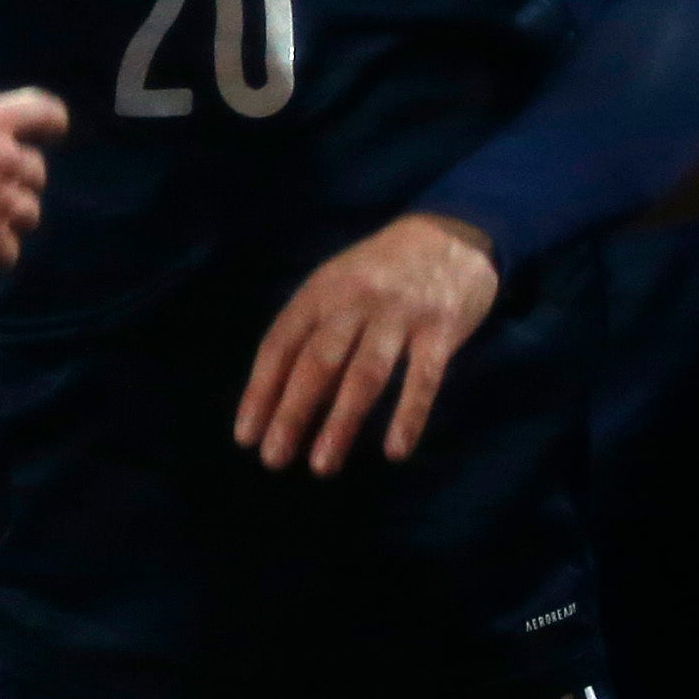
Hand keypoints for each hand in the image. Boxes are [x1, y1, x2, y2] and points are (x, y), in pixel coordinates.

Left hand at [235, 211, 497, 474]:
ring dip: (341, 423)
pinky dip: (408, 416)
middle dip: (292, 413)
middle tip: (274, 459)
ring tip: (321, 465)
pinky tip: (395, 451)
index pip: (280, 345)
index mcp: (321, 291)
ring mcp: (399, 314)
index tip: (247, 436)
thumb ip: (313, 332)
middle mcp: (355, 301)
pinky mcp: (441, 329)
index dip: (260, 391)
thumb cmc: (381, 271)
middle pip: (317, 363)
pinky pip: (422, 379)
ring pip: (364, 374)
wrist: (451, 233)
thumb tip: (282, 399)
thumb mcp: (336, 285)